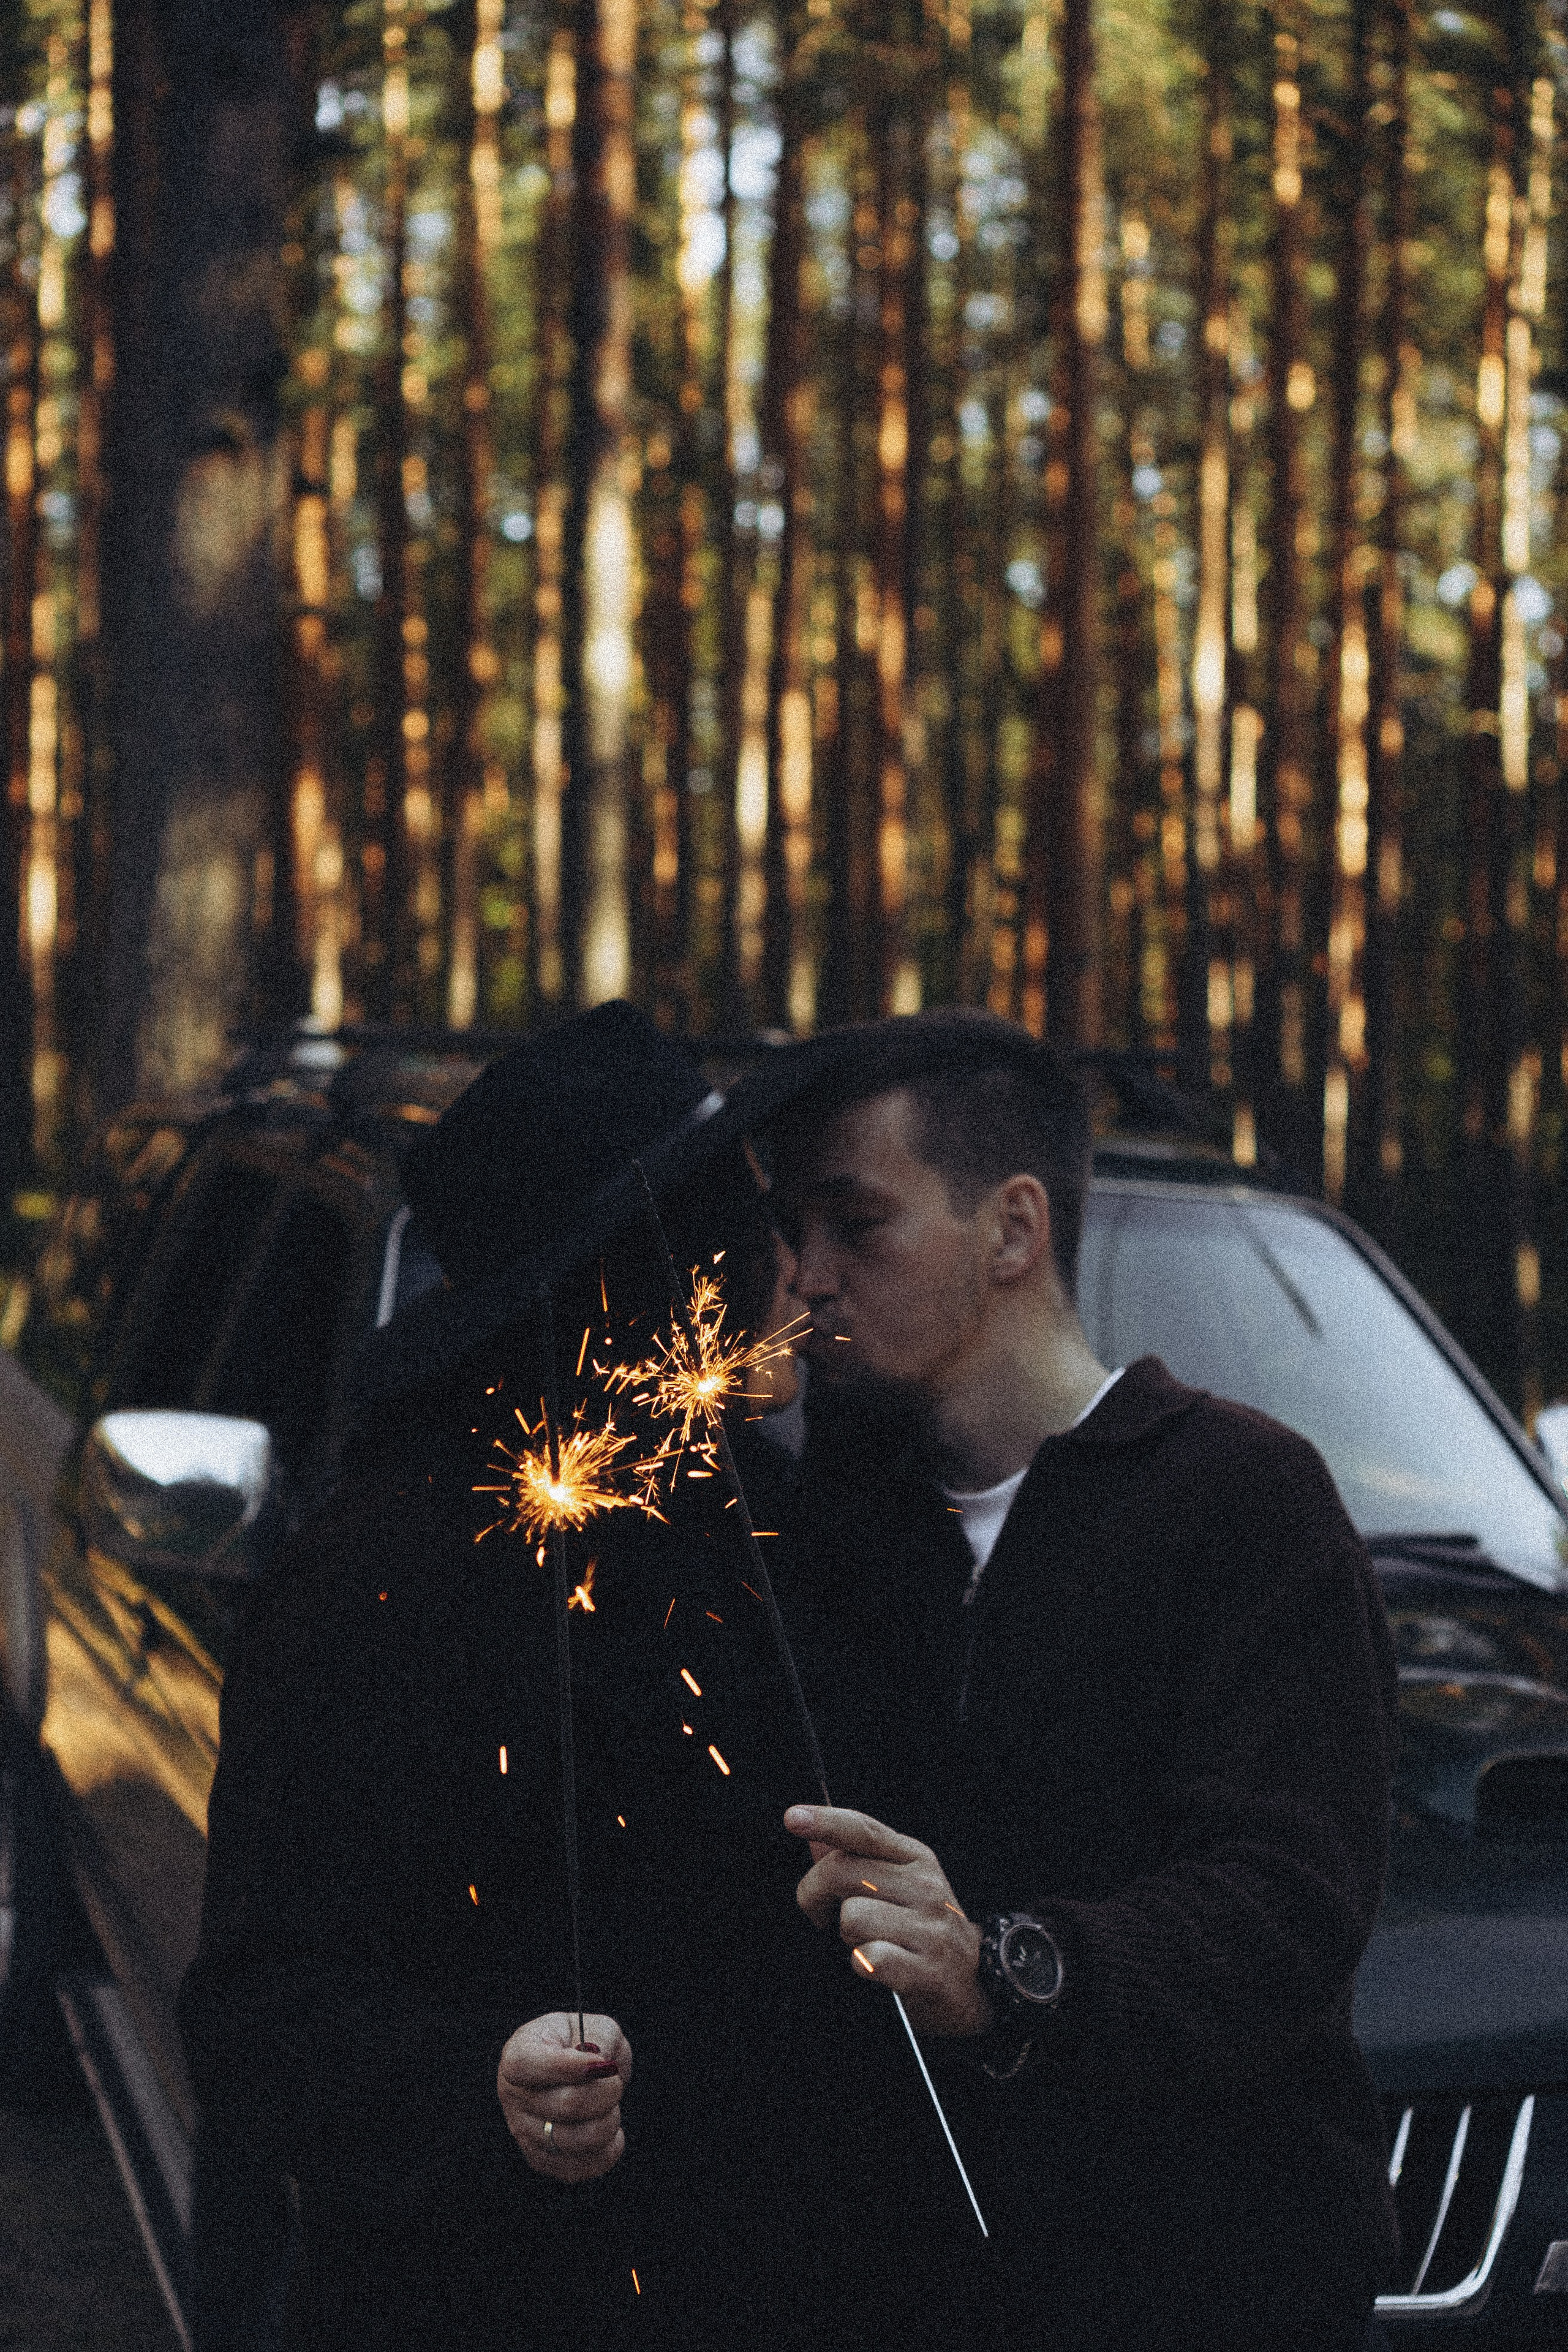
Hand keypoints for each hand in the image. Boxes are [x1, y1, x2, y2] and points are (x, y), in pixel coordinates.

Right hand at [497, 2012, 631, 2182]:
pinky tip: (611, 2132)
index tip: (603, 2065)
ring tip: (610, 2106)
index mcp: (517, 2054)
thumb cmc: (579, 2042)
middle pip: (565, 2105)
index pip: (527, 2065)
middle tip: (615, 2081)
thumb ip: (599, 2037)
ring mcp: (523, 2131)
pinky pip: (578, 2168)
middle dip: (606, 2093)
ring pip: (575, 2141)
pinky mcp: (539, 2159)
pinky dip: (606, 2151)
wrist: (569, 2070)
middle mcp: (512, 2095)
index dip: (568, 2067)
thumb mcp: (592, 2025)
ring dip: (608, 2122)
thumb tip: (601, 2066)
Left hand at [785, 1805, 994, 2037]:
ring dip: (846, 1937)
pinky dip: (863, 1963)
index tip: (792, 1818)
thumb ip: (857, 1860)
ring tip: (866, 1943)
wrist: (978, 1984)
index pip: (864, 1830)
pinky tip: (877, 1966)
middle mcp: (924, 1886)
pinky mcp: (928, 1970)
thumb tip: (815, 1838)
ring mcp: (929, 1928)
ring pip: (851, 1916)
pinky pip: (870, 1957)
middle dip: (814, 1896)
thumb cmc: (924, 1931)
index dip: (826, 1821)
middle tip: (822, 1917)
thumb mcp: (899, 1886)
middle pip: (841, 1872)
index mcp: (914, 1859)